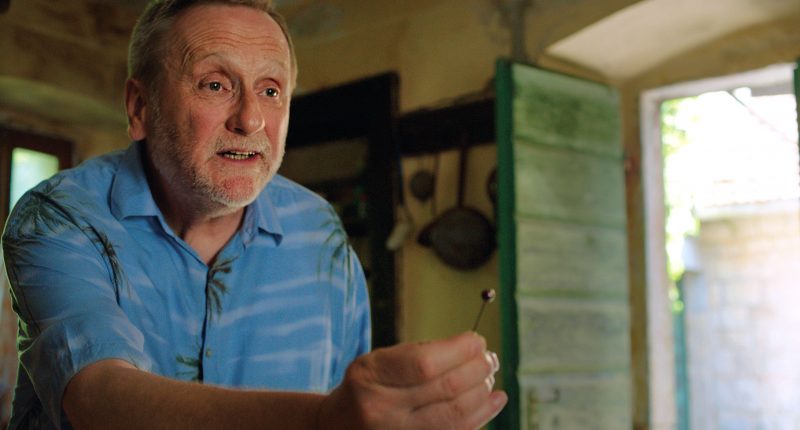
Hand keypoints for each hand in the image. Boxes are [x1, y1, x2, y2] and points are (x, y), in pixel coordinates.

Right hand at [318, 332, 506, 429]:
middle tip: (489, 357)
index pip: (424, 363)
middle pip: (445, 389)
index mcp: (371, 376)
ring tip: (490, 376)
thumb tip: (471, 348)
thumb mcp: (378, 360)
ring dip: (482, 392)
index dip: (459, 351)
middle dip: (477, 369)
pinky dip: (482, 415)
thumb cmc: (367, 385)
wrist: (338, 427)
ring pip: (455, 415)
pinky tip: (495, 400)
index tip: (476, 340)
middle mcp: (382, 409)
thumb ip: (419, 354)